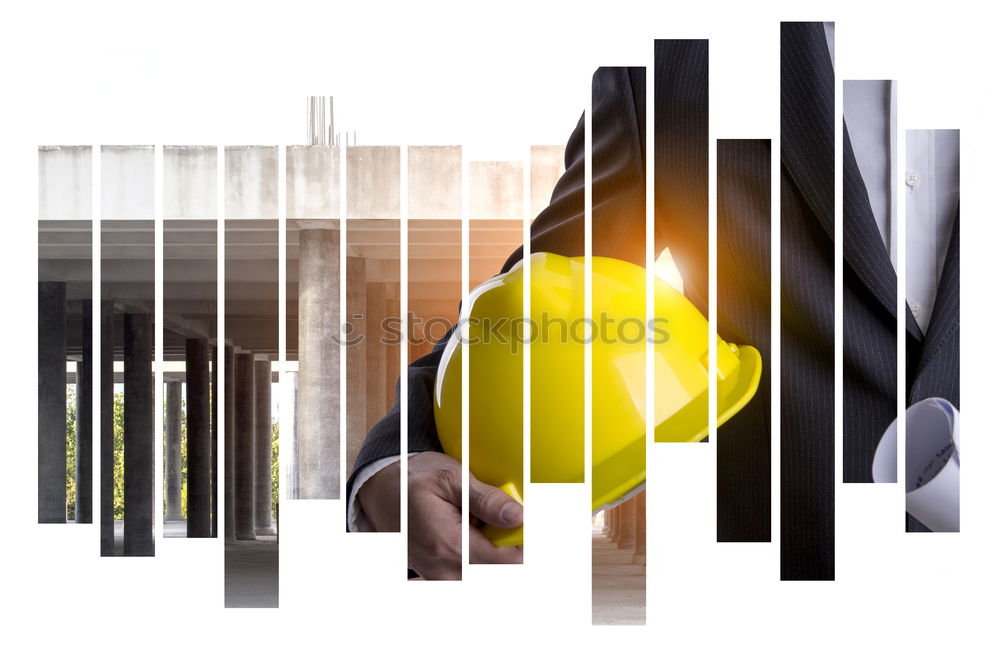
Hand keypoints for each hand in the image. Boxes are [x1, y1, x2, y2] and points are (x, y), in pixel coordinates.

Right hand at [405, 451, 522, 578]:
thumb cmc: (414, 478)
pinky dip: (479, 557)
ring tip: (481, 524)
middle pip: (499, 572)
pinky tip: (471, 533)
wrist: (380, 488)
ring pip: (485, 574)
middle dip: (509, 547)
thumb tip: (518, 516)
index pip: (509, 562)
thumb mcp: (452, 478)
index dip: (524, 542)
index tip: (525, 520)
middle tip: (502, 518)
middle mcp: (444, 569)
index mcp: (450, 546)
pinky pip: (469, 574)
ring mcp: (439, 576)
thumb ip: (486, 500)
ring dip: (494, 553)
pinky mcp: (438, 576)